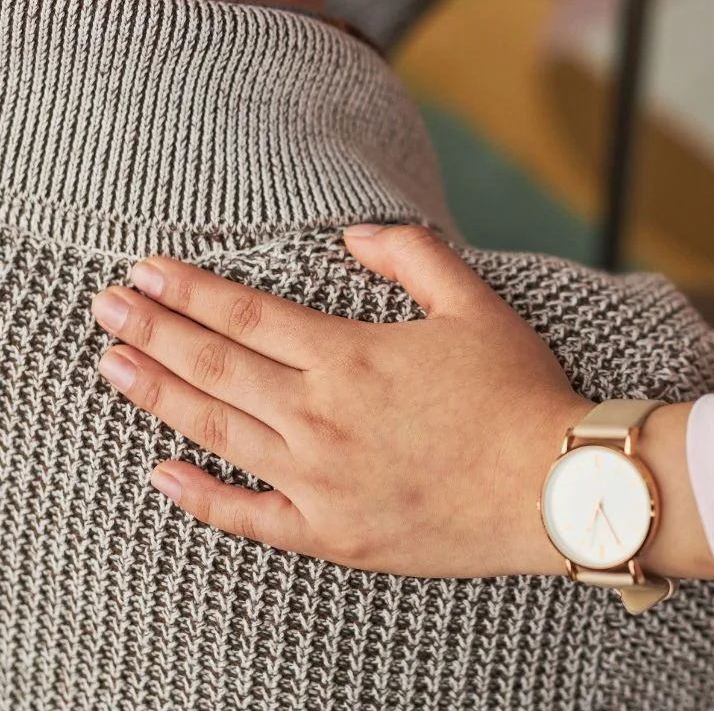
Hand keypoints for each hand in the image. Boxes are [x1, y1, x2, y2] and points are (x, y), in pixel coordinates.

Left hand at [90, 226, 591, 577]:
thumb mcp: (475, 301)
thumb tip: (352, 234)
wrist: (554, 485)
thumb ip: (411, 256)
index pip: (248, 315)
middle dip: (155, 331)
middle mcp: (320, 417)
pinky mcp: (332, 533)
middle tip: (106, 306)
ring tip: (113, 367)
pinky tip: (161, 474)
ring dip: (159, 396)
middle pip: (217, 367)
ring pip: (219, 431)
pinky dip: (200, 497)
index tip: (146, 270)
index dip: (191, 291)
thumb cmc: (518, 390)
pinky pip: (248, 517)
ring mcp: (319, 480)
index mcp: (351, 357)